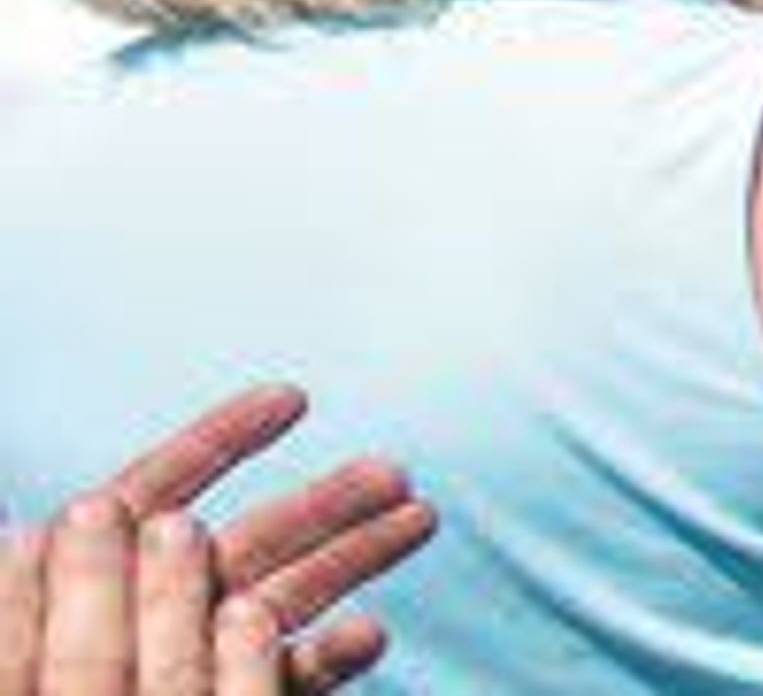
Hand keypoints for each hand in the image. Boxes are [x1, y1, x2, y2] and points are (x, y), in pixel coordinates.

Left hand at [32, 385, 437, 692]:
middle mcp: (133, 624)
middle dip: (319, 504)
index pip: (150, 495)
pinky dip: (321, 659)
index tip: (291, 398)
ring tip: (418, 520)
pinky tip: (368, 634)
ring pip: (270, 607)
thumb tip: (84, 515)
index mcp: (73, 590)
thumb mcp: (6, 654)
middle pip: (234, 546)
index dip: (218, 444)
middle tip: (394, 473)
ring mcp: (175, 673)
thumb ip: (27, 600)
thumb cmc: (14, 688)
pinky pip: (267, 685)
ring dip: (347, 563)